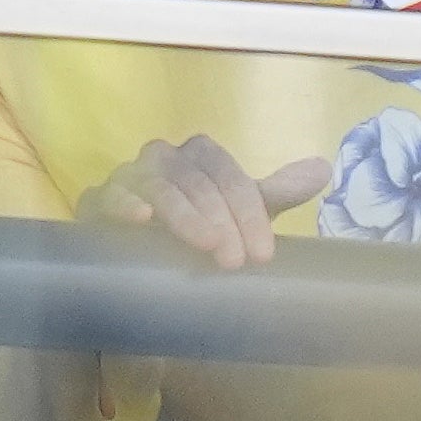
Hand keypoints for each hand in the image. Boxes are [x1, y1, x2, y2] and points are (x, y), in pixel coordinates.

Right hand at [78, 136, 332, 269]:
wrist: (139, 263)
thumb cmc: (194, 232)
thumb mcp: (237, 216)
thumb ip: (274, 193)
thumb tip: (323, 168)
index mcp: (198, 158)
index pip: (227, 173)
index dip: (248, 210)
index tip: (262, 255)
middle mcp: (162, 159)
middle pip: (195, 177)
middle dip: (220, 217)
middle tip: (235, 260)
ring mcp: (127, 178)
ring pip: (157, 183)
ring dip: (183, 213)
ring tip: (205, 244)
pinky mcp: (96, 202)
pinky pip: (106, 195)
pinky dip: (122, 203)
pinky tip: (139, 221)